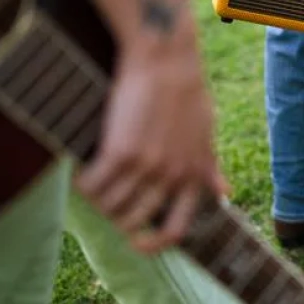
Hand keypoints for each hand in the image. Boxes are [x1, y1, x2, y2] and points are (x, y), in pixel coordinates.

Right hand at [76, 33, 228, 253]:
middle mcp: (173, 177)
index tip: (135, 243)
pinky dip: (81, 184)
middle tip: (105, 200)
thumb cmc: (185, 93)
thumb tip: (225, 194)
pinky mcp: (121, 152)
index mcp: (195, 176)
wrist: (166, 59)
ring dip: (95, 200)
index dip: (154, 245)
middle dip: (115, 217)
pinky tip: (78, 172)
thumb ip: (209, 168)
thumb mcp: (205, 134)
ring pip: (109, 206)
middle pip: (134, 221)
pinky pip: (92, 185)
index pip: (177, 230)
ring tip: (90, 184)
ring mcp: (148, 167)